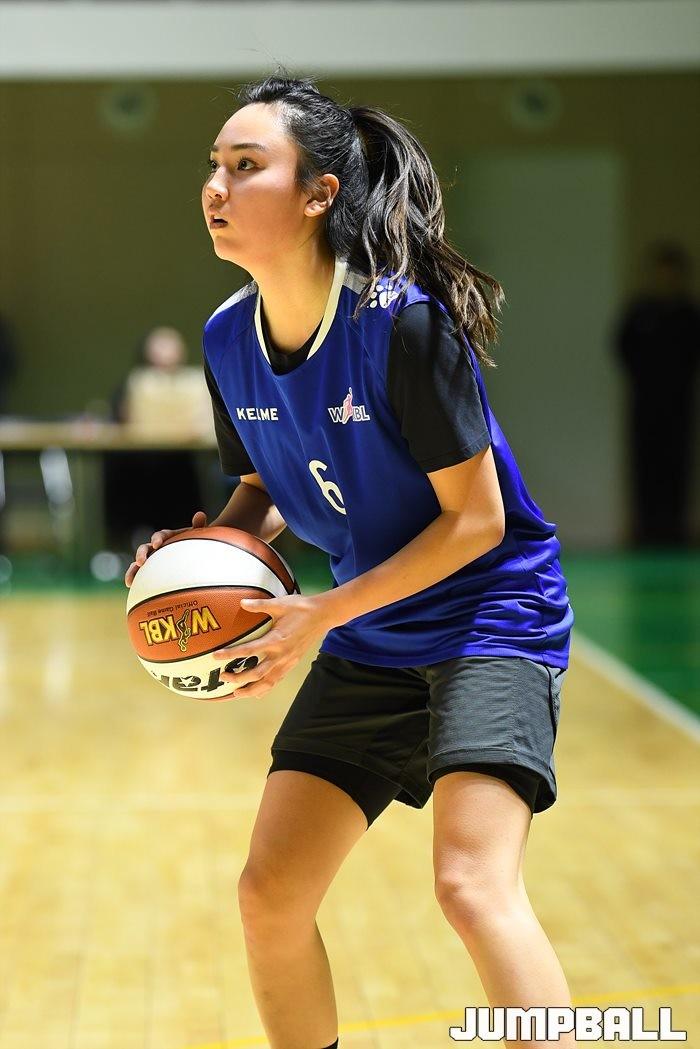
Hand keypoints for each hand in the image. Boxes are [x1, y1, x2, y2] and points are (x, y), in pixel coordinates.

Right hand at [124, 510, 207, 587]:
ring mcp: (152, 559)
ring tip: (129, 581)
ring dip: (132, 570)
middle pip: (145, 548)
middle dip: (141, 554)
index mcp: (167, 537)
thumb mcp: (198, 535)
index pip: (161, 535)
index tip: (157, 544)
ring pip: (138, 563)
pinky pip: (140, 575)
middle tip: (141, 562)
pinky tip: (130, 587)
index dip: (158, 538)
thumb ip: (198, 525)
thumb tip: (200, 514)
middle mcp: (156, 548)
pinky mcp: (150, 570)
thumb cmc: (195, 544)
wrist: (192, 554)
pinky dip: (134, 579)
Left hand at [212, 593, 331, 699]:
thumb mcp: (280, 604)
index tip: (216, 657)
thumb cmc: (301, 608)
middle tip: (223, 677)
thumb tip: (242, 602)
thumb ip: (260, 605)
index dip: (231, 655)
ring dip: (250, 690)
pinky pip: (276, 681)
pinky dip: (264, 689)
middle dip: (238, 679)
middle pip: (256, 674)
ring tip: (235, 693)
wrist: (323, 616)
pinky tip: (255, 692)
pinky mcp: (292, 664)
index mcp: (276, 640)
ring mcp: (287, 662)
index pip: (249, 651)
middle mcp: (281, 655)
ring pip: (267, 683)